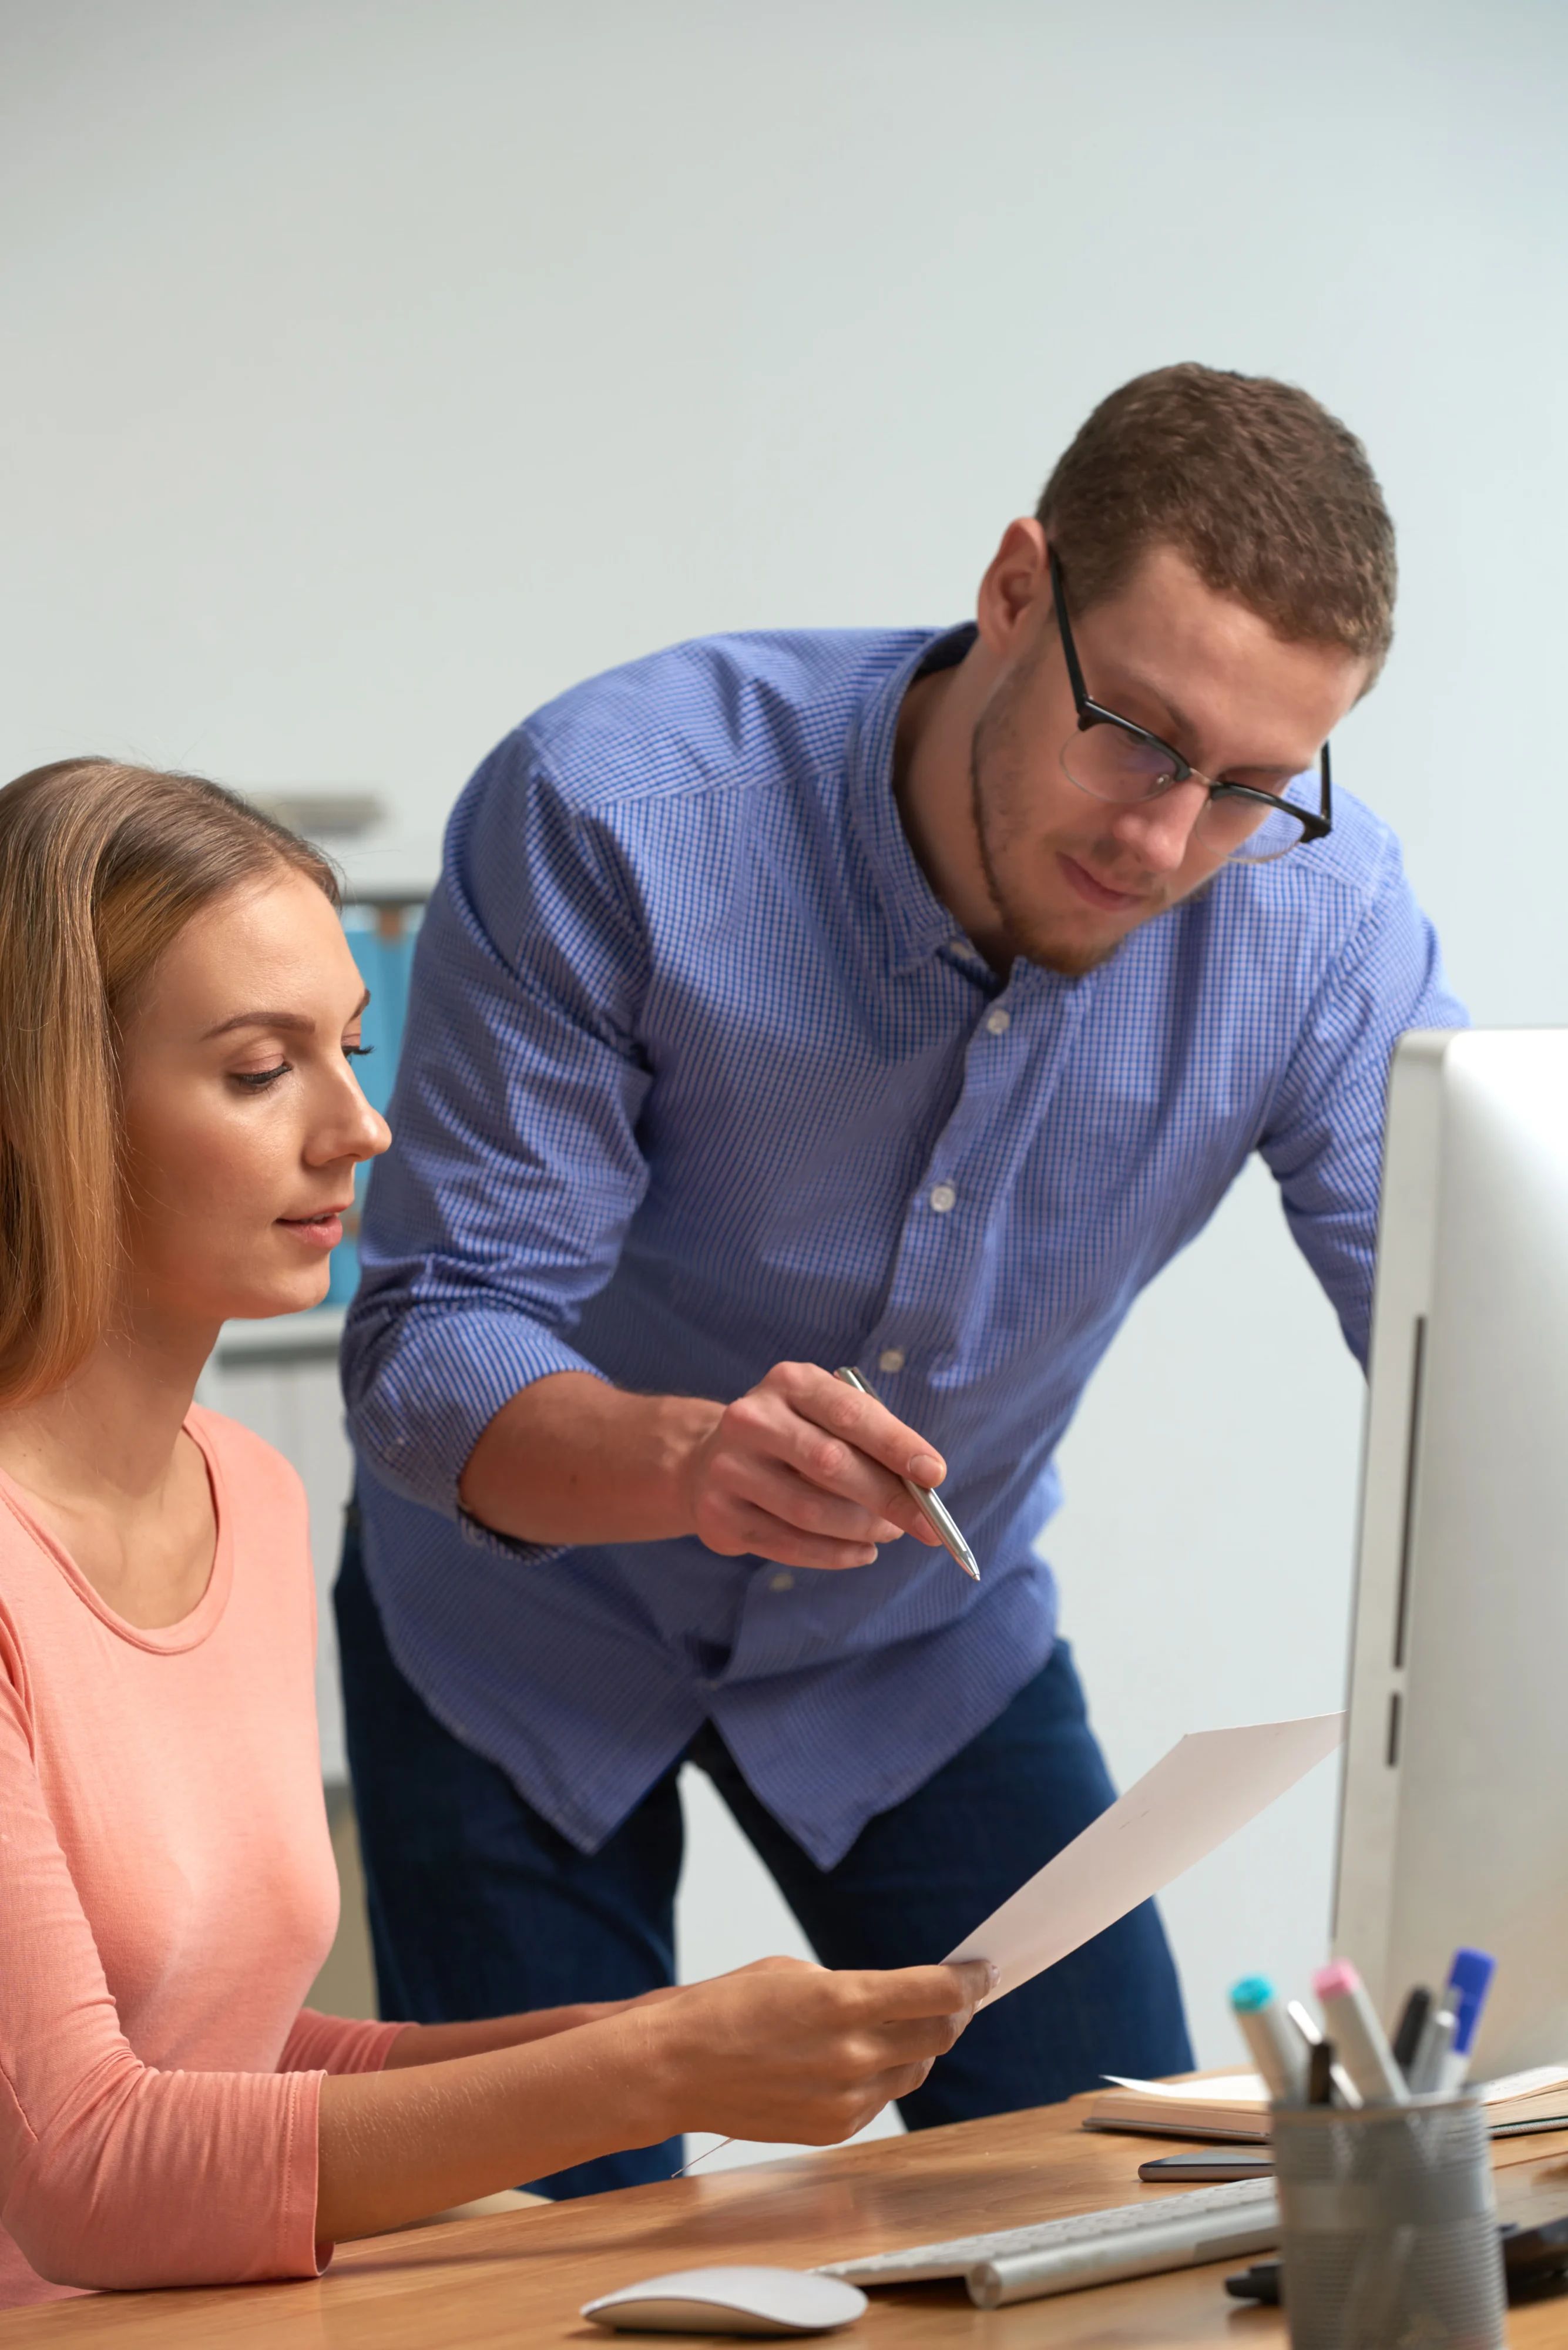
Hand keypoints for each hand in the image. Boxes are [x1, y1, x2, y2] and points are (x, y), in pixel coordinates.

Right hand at [645, 1956, 993, 2145]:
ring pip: (915, 2070)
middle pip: (939, 2035)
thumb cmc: (729, 2007)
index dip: (973, 1981)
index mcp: (843, 2001)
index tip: (986, 1972)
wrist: (676, 2068)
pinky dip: (883, 2077)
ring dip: (920, 2046)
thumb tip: (897, 1998)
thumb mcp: (795, 1974)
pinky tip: (859, 2060)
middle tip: (959, 1999)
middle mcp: (852, 2054)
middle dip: (957, 2014)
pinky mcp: (835, 2130)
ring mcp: (846, 2099)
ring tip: (905, 2026)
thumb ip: (853, 1987)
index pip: (938, 1994)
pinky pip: (881, 2100)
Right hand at [679, 1361, 948, 1570]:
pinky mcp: (719, 1513)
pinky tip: (862, 1552)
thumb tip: (924, 1485)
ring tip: (889, 1532)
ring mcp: (729, 1467)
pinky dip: (835, 1555)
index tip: (935, 1474)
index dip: (896, 1445)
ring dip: (862, 1529)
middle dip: (888, 1498)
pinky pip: (788, 1544)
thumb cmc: (793, 1437)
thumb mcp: (825, 1417)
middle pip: (831, 1464)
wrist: (708, 1460)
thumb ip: (871, 1441)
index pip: (850, 1412)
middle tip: (928, 1524)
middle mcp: (752, 1418)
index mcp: (789, 1382)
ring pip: (811, 1511)